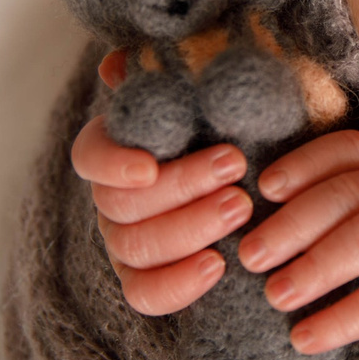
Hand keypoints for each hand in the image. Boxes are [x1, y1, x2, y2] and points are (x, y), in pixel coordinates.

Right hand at [70, 48, 251, 316]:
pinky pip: (146, 295)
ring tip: (241, 209)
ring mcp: (127, 242)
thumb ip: (174, 70)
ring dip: (189, 229)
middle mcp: (113, 198)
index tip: (149, 166)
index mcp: (117, 147)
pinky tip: (218, 266)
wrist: (268, 169)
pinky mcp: (150, 280)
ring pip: (134, 249)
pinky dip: (178, 286)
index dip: (112, 164)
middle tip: (236, 172)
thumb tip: (119, 64)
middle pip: (120, 206)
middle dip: (180, 189)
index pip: (89, 157)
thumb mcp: (217, 85)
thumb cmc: (238, 121)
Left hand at [241, 129, 358, 356]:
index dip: (305, 163)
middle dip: (293, 223)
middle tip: (250, 256)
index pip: (349, 149)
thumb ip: (331, 210)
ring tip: (276, 294)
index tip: (265, 189)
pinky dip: (341, 318)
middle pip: (350, 192)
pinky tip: (305, 338)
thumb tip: (252, 221)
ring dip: (315, 265)